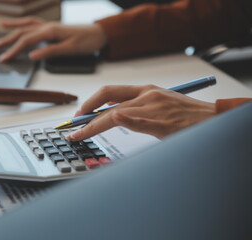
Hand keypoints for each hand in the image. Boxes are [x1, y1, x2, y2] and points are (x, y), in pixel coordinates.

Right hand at [0, 17, 106, 61]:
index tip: (3, 58)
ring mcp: (50, 25)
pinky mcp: (53, 28)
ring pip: (27, 25)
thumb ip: (50, 51)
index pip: (26, 40)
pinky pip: (34, 23)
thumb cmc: (88, 41)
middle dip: (7, 40)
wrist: (100, 34)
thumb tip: (32, 56)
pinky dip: (24, 23)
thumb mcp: (70, 49)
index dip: (13, 50)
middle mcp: (48, 26)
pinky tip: (20, 25)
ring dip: (13, 28)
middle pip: (23, 32)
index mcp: (50, 31)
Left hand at [66, 85, 215, 139]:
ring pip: (116, 113)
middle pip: (107, 100)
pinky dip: (126, 120)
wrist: (209, 118)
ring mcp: (152, 108)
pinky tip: (114, 119)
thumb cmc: (182, 113)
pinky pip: (139, 120)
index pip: (109, 92)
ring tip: (78, 134)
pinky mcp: (161, 122)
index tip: (78, 113)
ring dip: (93, 125)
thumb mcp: (156, 102)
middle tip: (71, 126)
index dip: (90, 101)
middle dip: (85, 113)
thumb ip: (135, 106)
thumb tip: (111, 115)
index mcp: (143, 90)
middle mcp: (145, 95)